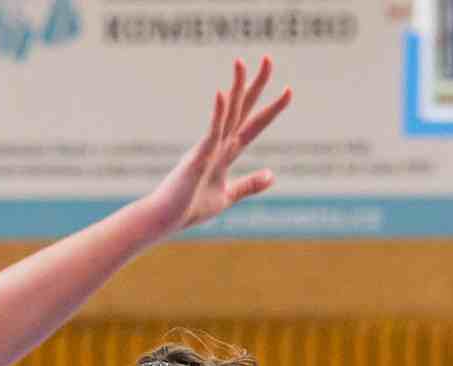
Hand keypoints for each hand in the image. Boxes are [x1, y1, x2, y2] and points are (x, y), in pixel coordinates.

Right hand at [146, 57, 292, 233]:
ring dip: (236, 88)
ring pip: (227, 113)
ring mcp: (207, 148)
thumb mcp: (226, 197)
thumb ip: (248, 185)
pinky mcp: (197, 158)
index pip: (254, 125)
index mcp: (226, 152)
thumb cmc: (188, 209)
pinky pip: (210, 133)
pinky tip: (222, 94)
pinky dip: (217, 114)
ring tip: (242, 63)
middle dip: (257, 84)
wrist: (163, 220)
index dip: (272, 108)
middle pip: (242, 109)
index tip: (289, 90)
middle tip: (269, 58)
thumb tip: (272, 175)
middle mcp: (218, 144)